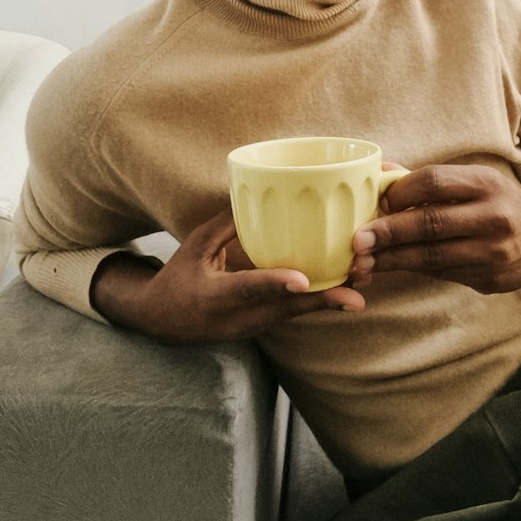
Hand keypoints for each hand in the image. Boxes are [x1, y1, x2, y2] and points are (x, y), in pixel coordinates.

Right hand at [92, 208, 364, 342]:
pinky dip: (314, 303)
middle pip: (284, 310)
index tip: (304, 281)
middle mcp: (236, 316)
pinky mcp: (260, 325)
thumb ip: (224, 224)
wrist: (161, 323)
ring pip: (293, 314)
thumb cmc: (176, 279)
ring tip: (359, 288)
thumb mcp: (194, 247)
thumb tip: (256, 194)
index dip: (276, 284)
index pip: (248, 289)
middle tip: (356, 294)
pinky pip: (290, 314)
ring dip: (326, 303)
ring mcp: (250, 326)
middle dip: (322, 302)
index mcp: (214, 295)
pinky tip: (341, 289)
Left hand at [350, 164, 520, 294]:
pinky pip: (443, 275)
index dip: (401, 191)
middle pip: (429, 223)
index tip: (378, 201)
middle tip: (357, 241)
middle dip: (388, 232)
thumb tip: (381, 171)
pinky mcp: (491, 279)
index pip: (434, 181)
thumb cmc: (499, 202)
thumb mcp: (475, 181)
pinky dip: (413, 272)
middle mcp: (494, 217)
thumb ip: (431, 180)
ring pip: (432, 257)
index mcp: (486, 183)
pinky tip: (391, 269)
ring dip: (393, 260)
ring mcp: (494, 252)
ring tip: (363, 263)